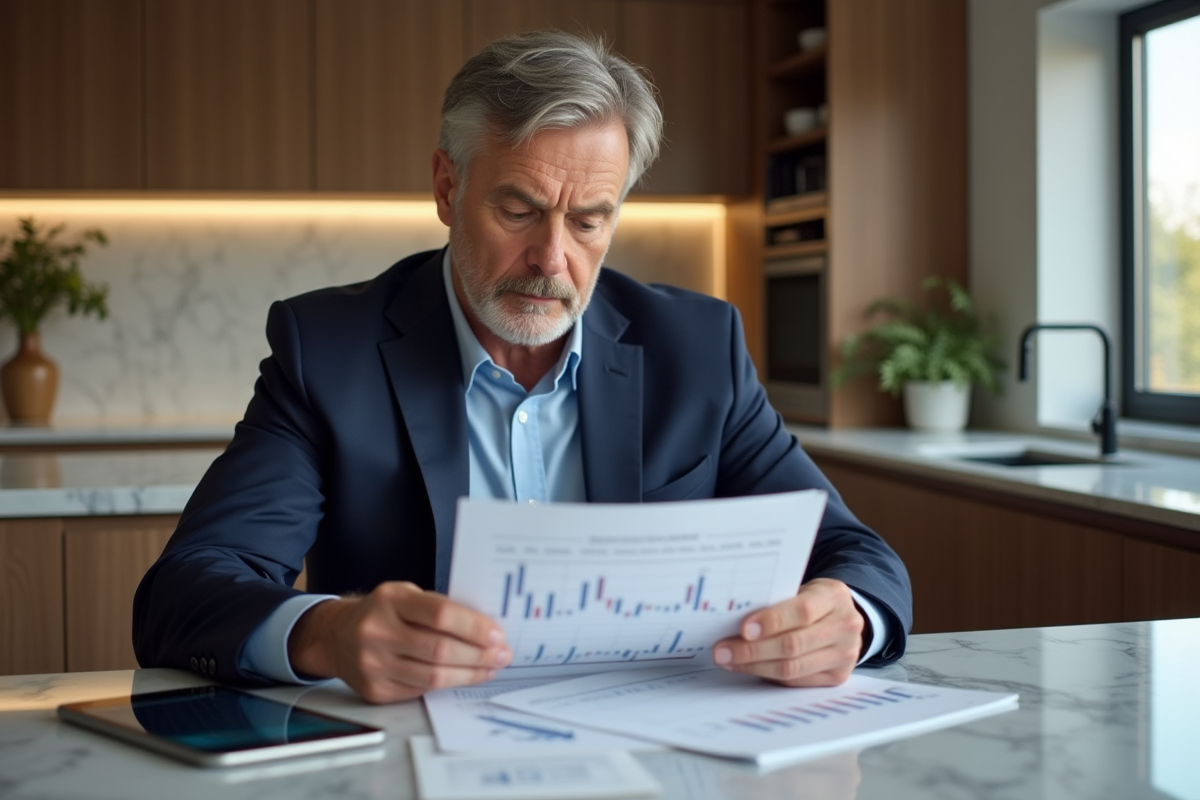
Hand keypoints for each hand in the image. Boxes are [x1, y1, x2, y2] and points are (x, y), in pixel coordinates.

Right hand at [287, 581, 510, 703]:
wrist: (337, 636)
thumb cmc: (383, 612)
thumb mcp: (406, 595)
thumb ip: (439, 607)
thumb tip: (485, 628)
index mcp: (389, 599)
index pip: (440, 614)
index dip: (473, 627)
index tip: (497, 634)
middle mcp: (377, 632)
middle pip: (440, 650)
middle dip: (478, 655)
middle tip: (502, 655)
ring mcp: (373, 664)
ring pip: (433, 677)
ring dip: (469, 674)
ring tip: (490, 668)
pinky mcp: (375, 690)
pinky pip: (420, 692)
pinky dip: (448, 685)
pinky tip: (464, 676)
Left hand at [711, 578, 864, 686]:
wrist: (845, 617)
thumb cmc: (813, 600)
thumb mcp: (802, 589)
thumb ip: (777, 601)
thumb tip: (733, 619)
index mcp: (834, 596)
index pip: (802, 611)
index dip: (771, 621)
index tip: (743, 629)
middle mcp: (845, 626)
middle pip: (794, 644)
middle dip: (752, 650)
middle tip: (722, 651)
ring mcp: (845, 654)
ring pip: (793, 668)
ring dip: (755, 666)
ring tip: (729, 661)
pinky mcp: (838, 676)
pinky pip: (796, 681)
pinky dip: (768, 675)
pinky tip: (749, 668)